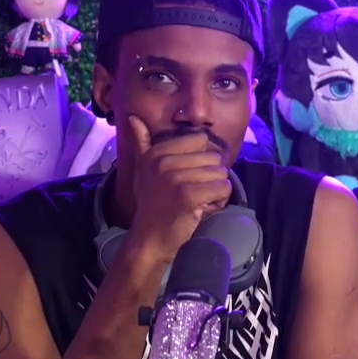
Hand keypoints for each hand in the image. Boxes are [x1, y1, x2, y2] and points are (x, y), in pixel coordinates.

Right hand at [123, 116, 231, 258]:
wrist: (149, 240)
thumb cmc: (152, 205)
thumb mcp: (143, 171)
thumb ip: (142, 144)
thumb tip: (134, 118)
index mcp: (156, 153)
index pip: (200, 141)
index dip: (201, 161)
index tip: (188, 177)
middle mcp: (163, 161)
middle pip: (213, 157)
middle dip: (210, 178)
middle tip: (194, 194)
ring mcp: (175, 178)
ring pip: (220, 173)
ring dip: (216, 190)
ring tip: (198, 202)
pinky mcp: (188, 195)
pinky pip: (223, 188)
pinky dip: (219, 201)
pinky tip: (203, 209)